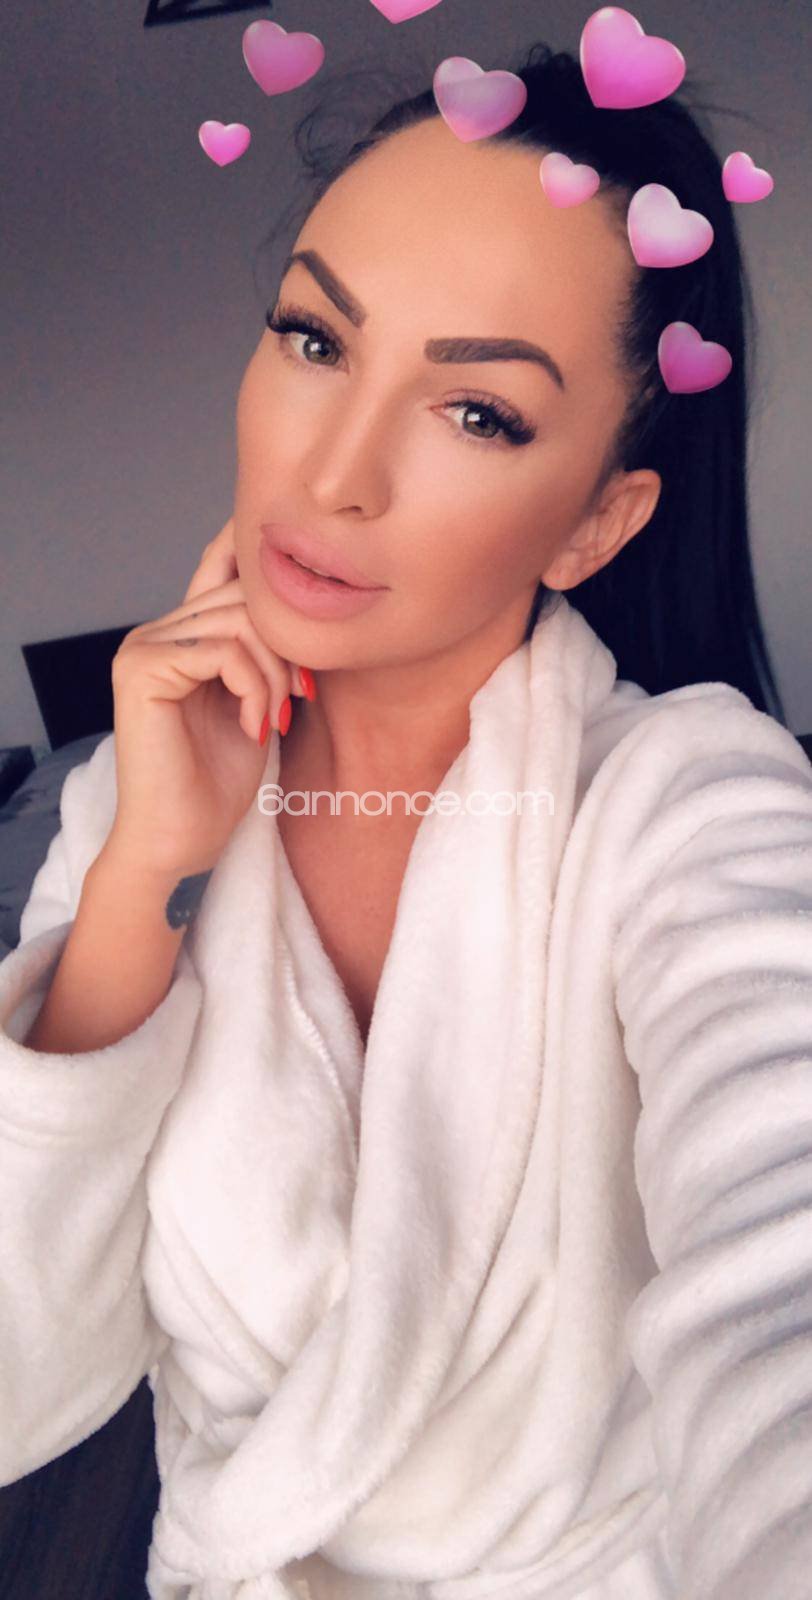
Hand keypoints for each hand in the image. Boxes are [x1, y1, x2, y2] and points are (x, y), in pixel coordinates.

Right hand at [105, 515, 311, 877]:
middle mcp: (154, 633)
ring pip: (239, 621)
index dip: (280, 607)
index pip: (231, 578)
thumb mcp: (255, 703)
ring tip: (274, 719)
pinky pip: (223, 651)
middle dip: (286, 647)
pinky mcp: (141, 670)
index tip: (305, 671)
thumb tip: (306, 609)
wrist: (180, 842)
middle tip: (299, 697)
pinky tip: (254, 729)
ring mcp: (142, 648)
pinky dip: (254, 688)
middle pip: (243, 596)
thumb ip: (263, 654)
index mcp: (177, 637)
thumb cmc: (216, 784)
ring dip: (274, 674)